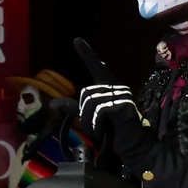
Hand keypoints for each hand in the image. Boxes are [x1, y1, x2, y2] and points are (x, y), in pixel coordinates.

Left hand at [74, 38, 154, 166]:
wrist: (134, 147)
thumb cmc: (113, 133)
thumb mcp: (89, 118)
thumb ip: (74, 108)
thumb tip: (52, 104)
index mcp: (108, 88)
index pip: (96, 67)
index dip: (87, 54)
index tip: (76, 40)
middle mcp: (116, 87)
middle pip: (85, 94)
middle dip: (84, 115)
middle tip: (96, 128)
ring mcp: (121, 95)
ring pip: (90, 103)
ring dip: (90, 123)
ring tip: (101, 131)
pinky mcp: (123, 105)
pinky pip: (99, 112)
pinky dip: (97, 126)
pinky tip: (106, 132)